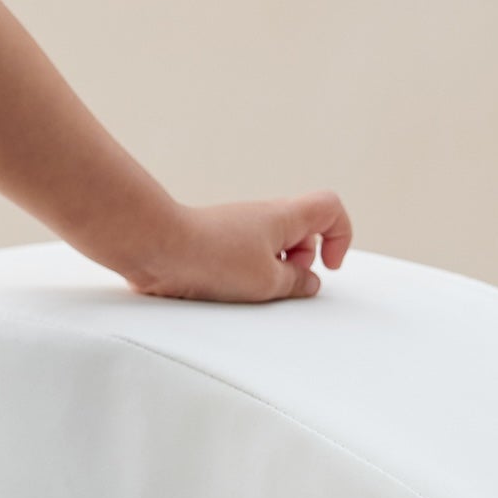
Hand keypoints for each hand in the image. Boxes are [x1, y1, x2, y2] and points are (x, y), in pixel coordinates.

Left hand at [115, 190, 352, 304]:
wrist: (157, 248)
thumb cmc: (211, 258)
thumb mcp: (268, 281)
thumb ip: (297, 283)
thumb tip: (308, 282)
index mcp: (284, 216)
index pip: (330, 208)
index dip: (340, 237)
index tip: (328, 266)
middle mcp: (263, 215)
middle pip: (303, 232)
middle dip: (302, 263)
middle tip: (282, 282)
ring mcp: (238, 227)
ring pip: (273, 248)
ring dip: (272, 272)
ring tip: (249, 289)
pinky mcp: (217, 241)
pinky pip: (245, 256)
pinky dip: (246, 274)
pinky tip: (228, 290)